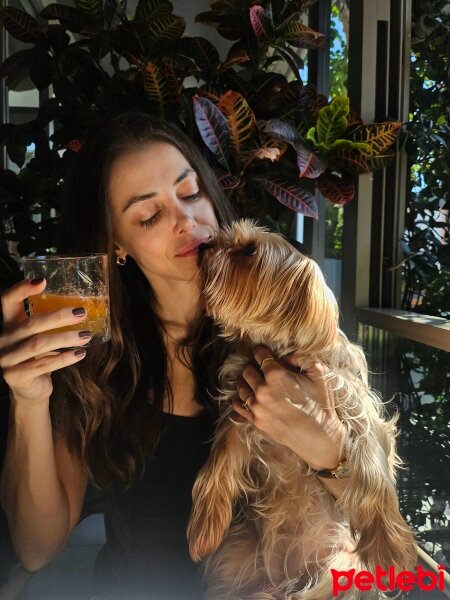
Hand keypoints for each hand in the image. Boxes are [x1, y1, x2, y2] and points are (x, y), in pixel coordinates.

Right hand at [0, 278, 90, 404]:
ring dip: (65, 338)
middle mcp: (4, 340)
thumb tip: (81, 308)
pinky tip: (80, 354)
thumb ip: (50, 323)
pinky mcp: (15, 376)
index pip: (7, 300)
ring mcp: (6, 359)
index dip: (21, 289)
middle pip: (31, 324)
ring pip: (38, 344)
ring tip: (86, 335)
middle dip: (58, 317)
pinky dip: (64, 358)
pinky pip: (42, 365)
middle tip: (82, 312)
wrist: (31, 390)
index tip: (43, 281)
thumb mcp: (40, 337)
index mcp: (9, 324)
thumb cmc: (39, 358)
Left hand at [232, 346, 346, 470]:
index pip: (260, 355)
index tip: (264, 353)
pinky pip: (239, 405)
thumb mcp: (318, 374)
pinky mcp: (256, 420)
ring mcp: (257, 406)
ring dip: (246, 382)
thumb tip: (286, 355)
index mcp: (276, 375)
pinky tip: (247, 395)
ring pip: (241, 386)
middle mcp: (262, 389)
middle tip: (261, 369)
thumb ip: (301, 357)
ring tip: (254, 382)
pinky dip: (240, 398)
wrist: (319, 437)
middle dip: (253, 367)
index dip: (262, 352)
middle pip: (247, 370)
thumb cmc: (320, 404)